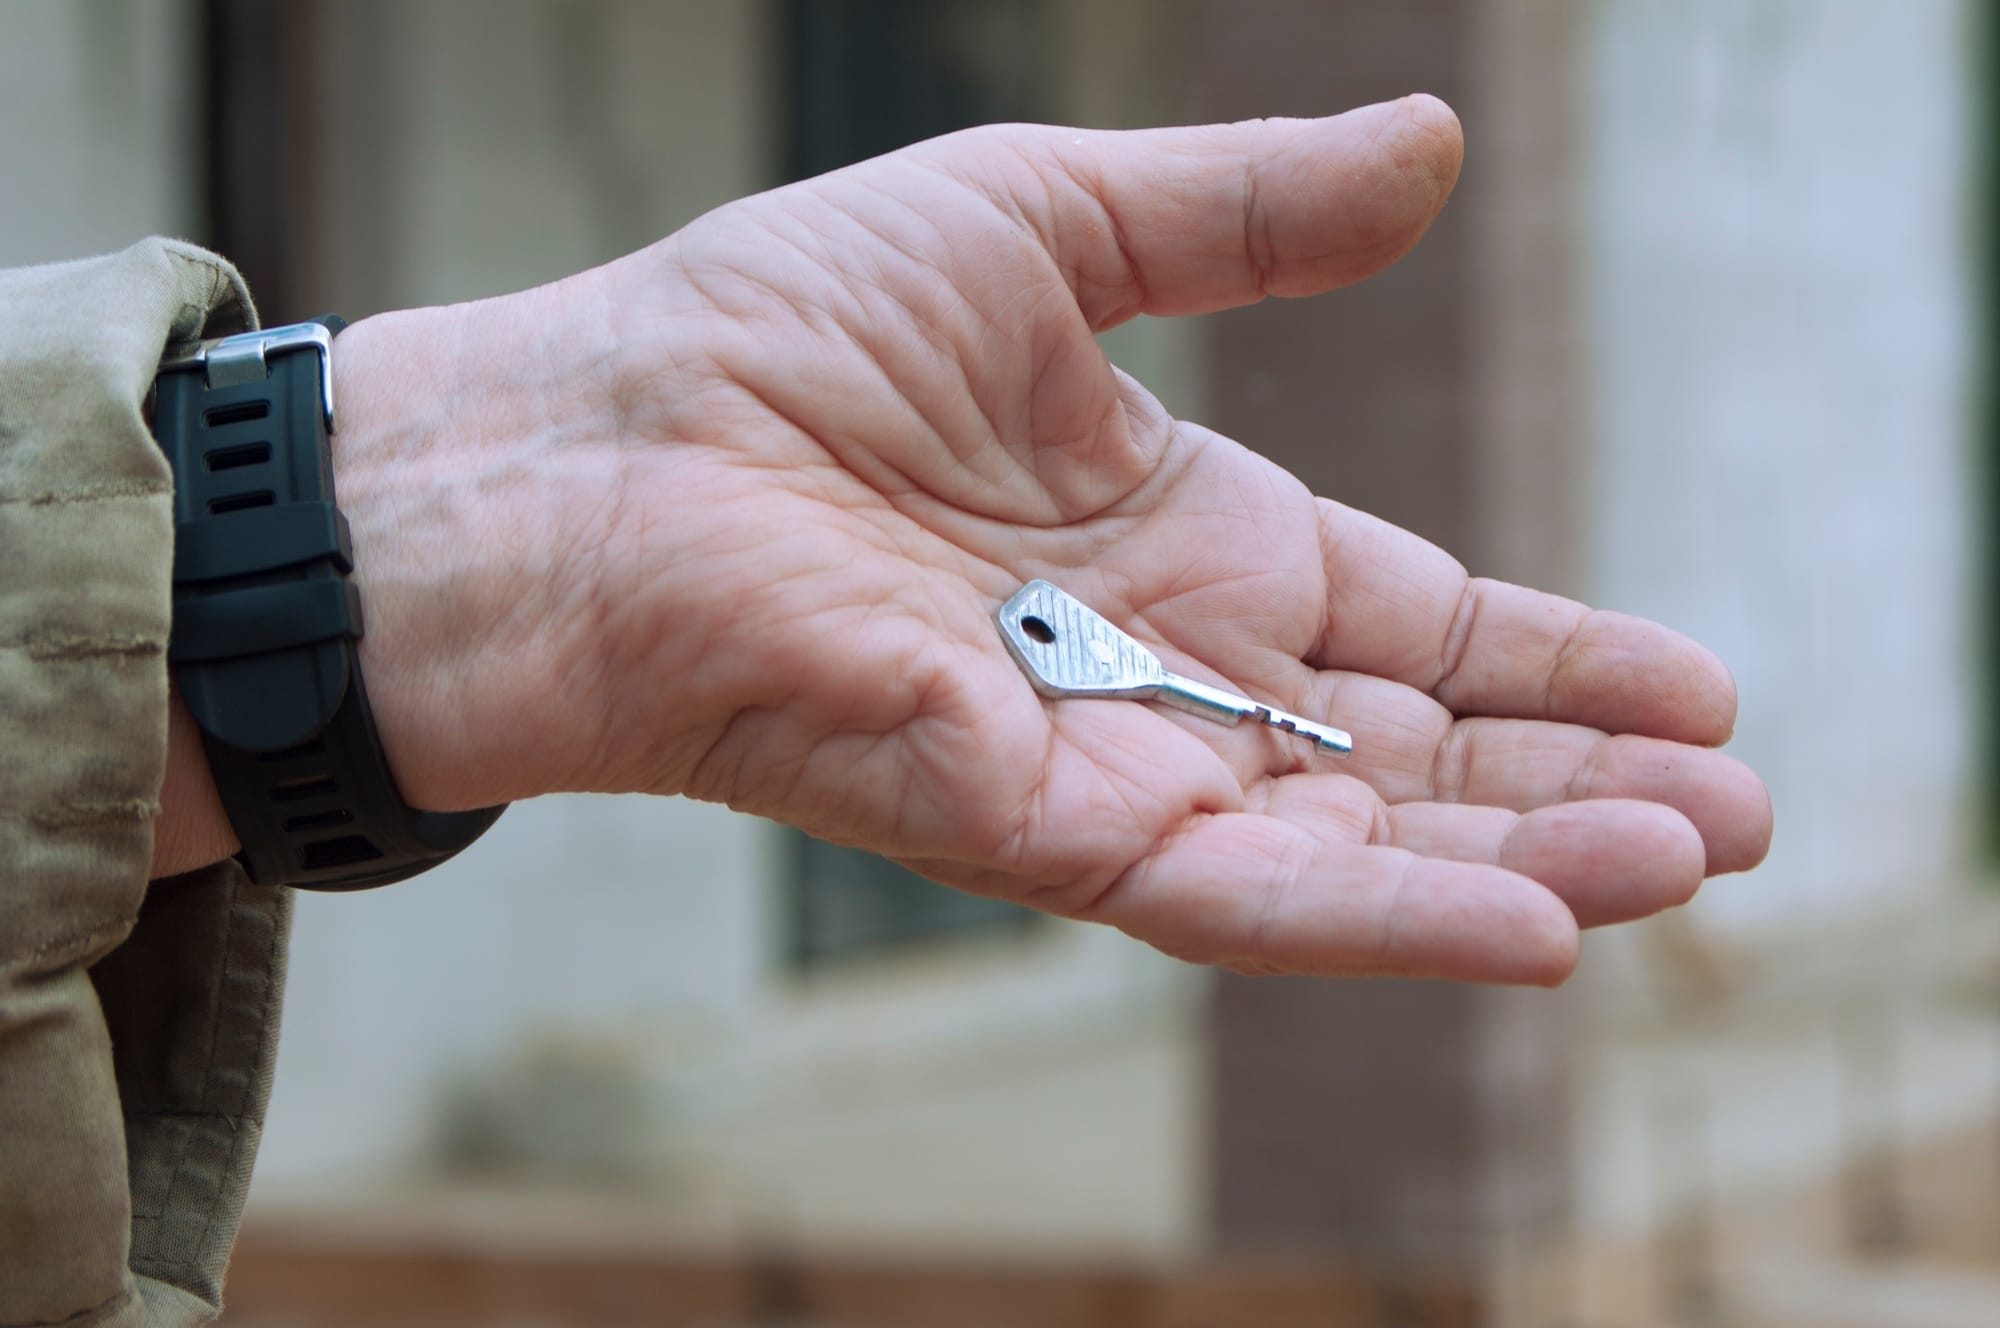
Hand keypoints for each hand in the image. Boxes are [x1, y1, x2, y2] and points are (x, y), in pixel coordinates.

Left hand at [158, 96, 1770, 983]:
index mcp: (1186, 540)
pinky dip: (1386, 916)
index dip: (1553, 655)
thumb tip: (1431, 144)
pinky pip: (1238, 897)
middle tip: (1737, 813)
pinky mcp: (1032, 832)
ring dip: (1523, 857)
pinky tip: (1536, 926)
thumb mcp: (1050, 223)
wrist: (594, 441)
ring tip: (1687, 862)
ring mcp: (1107, 765)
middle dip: (1575, 786)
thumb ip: (1242, 212)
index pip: (1413, 619)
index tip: (1697, 683)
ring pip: (1352, 843)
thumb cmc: (776, 327)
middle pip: (1410, 751)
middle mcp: (1165, 672)